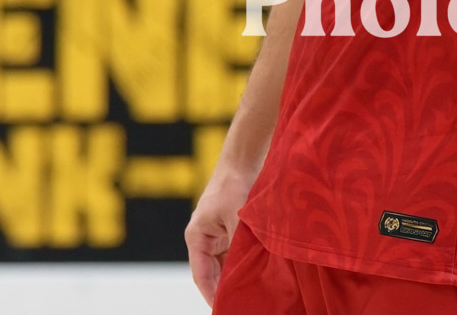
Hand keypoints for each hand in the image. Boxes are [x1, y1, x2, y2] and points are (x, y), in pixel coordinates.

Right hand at [185, 165, 254, 306]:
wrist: (244, 157)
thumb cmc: (234, 184)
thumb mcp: (235, 219)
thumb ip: (237, 246)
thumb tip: (243, 272)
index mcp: (197, 237)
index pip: (202, 276)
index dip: (212, 295)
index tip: (224, 308)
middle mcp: (206, 237)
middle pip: (214, 272)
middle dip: (227, 287)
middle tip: (242, 302)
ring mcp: (220, 232)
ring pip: (227, 262)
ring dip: (238, 273)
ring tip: (252, 291)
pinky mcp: (233, 226)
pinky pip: (237, 250)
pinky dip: (245, 260)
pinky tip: (260, 270)